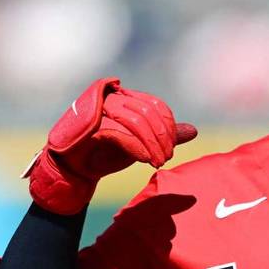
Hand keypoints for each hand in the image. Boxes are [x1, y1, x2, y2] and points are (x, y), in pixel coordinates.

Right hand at [25, 77, 197, 214]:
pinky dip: (138, 148)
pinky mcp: (90, 126)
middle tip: (166, 157)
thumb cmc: (106, 154)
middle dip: (163, 136)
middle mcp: (112, 98)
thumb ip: (164, 136)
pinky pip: (121, 134)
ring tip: (158, 161)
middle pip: (148, 112)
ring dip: (153, 144)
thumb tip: (193, 131)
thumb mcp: (142, 144)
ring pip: (137, 121)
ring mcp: (99, 109)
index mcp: (125, 98)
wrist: (75, 171)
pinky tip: (146, 159)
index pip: (156, 106)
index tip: (172, 147)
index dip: (168, 126)